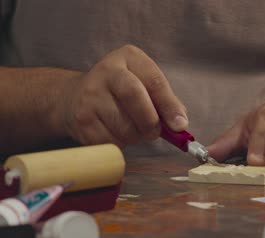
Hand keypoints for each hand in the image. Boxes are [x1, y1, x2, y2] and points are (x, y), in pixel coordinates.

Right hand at [54, 45, 187, 146]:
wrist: (75, 97)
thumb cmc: (120, 92)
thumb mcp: (144, 84)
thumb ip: (165, 101)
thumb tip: (180, 124)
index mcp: (129, 57)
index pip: (154, 82)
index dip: (169, 106)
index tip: (180, 125)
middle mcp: (107, 71)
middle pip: (135, 97)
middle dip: (150, 121)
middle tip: (154, 132)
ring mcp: (90, 94)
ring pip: (124, 126)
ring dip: (136, 136)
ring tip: (132, 129)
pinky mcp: (82, 119)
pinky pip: (110, 141)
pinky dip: (120, 144)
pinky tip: (116, 133)